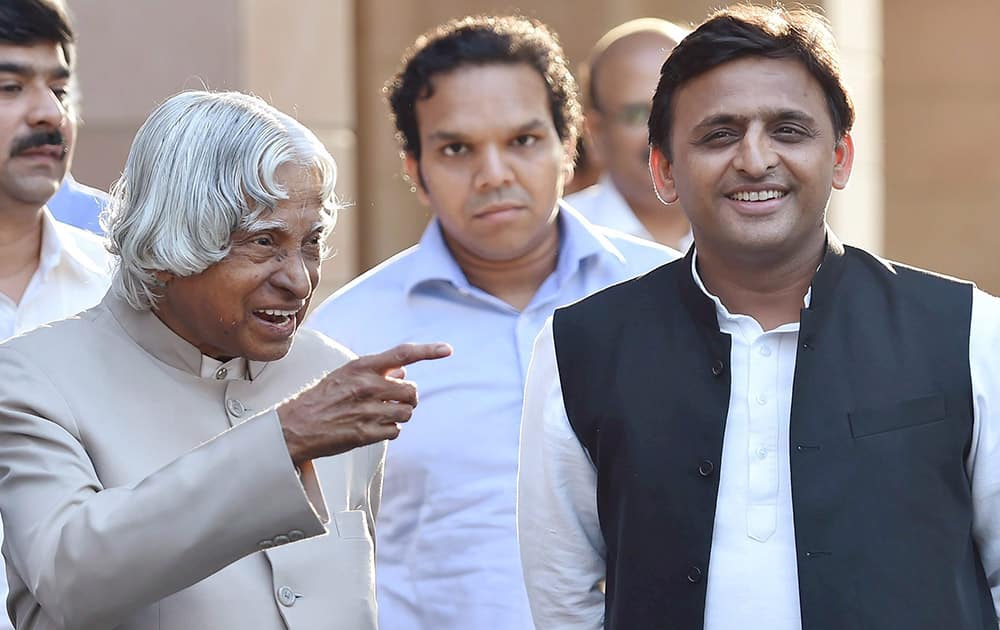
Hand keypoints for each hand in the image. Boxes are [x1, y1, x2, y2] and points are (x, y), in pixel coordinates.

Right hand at [278, 342, 451, 463]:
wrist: (294, 427)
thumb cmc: (320, 398)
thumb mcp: (345, 375)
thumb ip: (375, 371)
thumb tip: (403, 371)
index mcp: (361, 367)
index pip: (403, 354)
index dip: (428, 351)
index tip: (447, 350)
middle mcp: (367, 386)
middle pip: (411, 391)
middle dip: (408, 397)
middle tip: (393, 400)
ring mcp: (367, 410)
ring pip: (407, 413)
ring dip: (399, 415)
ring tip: (381, 415)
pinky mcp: (366, 433)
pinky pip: (395, 431)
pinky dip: (389, 431)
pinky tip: (373, 427)